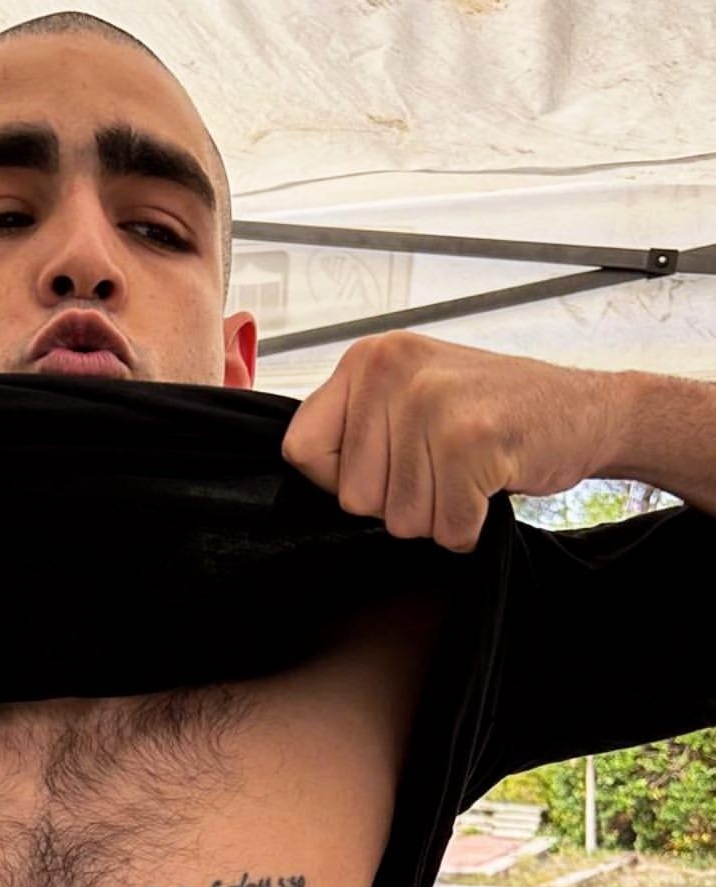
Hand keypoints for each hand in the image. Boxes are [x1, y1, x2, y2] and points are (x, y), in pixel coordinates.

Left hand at [280, 332, 620, 551]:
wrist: (584, 409)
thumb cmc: (491, 413)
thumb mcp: (409, 398)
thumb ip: (358, 427)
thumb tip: (301, 473)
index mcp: (368, 359)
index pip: (302, 452)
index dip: (342, 480)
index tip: (388, 465)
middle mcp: (391, 369)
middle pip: (353, 498)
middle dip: (401, 503)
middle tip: (445, 466)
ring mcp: (431, 401)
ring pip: (400, 520)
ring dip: (440, 514)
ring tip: (470, 471)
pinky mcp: (469, 440)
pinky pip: (447, 527)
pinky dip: (472, 526)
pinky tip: (492, 484)